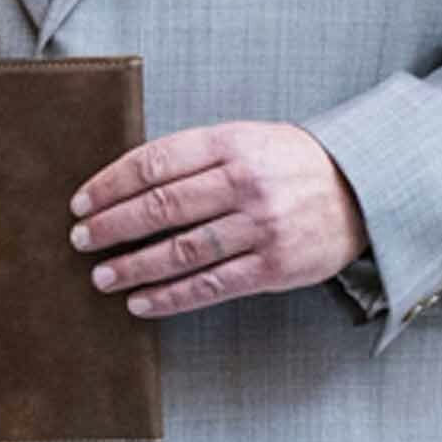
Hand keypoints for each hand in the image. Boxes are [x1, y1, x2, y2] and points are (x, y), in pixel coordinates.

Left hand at [69, 123, 366, 318]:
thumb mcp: (246, 139)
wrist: (361, 189)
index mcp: (232, 143)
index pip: (155, 163)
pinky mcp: (274, 267)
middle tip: (80, 240)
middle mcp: (245, 183)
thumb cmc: (289, 164)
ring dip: (133, 267)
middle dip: (111, 226)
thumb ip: (195, 156)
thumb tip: (125, 182)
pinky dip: (169, 297)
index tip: (81, 203)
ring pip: (181, 251)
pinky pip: (210, 286)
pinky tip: (141, 303)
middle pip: (161, 207)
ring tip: (102, 276)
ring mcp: (261, 227)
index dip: (110, 184)